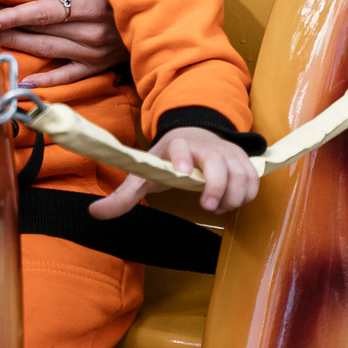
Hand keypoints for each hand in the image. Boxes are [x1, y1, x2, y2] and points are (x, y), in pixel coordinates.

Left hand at [0, 0, 122, 86]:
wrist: (165, 21)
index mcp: (91, 8)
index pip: (43, 12)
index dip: (15, 14)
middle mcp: (89, 34)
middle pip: (40, 32)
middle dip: (10, 29)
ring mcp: (93, 54)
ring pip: (47, 51)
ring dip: (20, 47)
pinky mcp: (98, 67)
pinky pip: (68, 77)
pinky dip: (46, 81)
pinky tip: (25, 81)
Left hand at [88, 126, 259, 219]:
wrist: (195, 135)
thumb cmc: (168, 160)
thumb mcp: (145, 174)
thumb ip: (123, 195)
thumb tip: (94, 213)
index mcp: (177, 146)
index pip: (179, 147)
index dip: (180, 157)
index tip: (180, 172)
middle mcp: (204, 146)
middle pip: (217, 163)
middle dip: (216, 186)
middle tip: (206, 205)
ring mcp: (226, 151)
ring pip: (240, 174)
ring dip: (232, 196)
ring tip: (216, 206)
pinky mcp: (243, 160)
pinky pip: (254, 179)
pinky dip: (246, 195)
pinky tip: (230, 203)